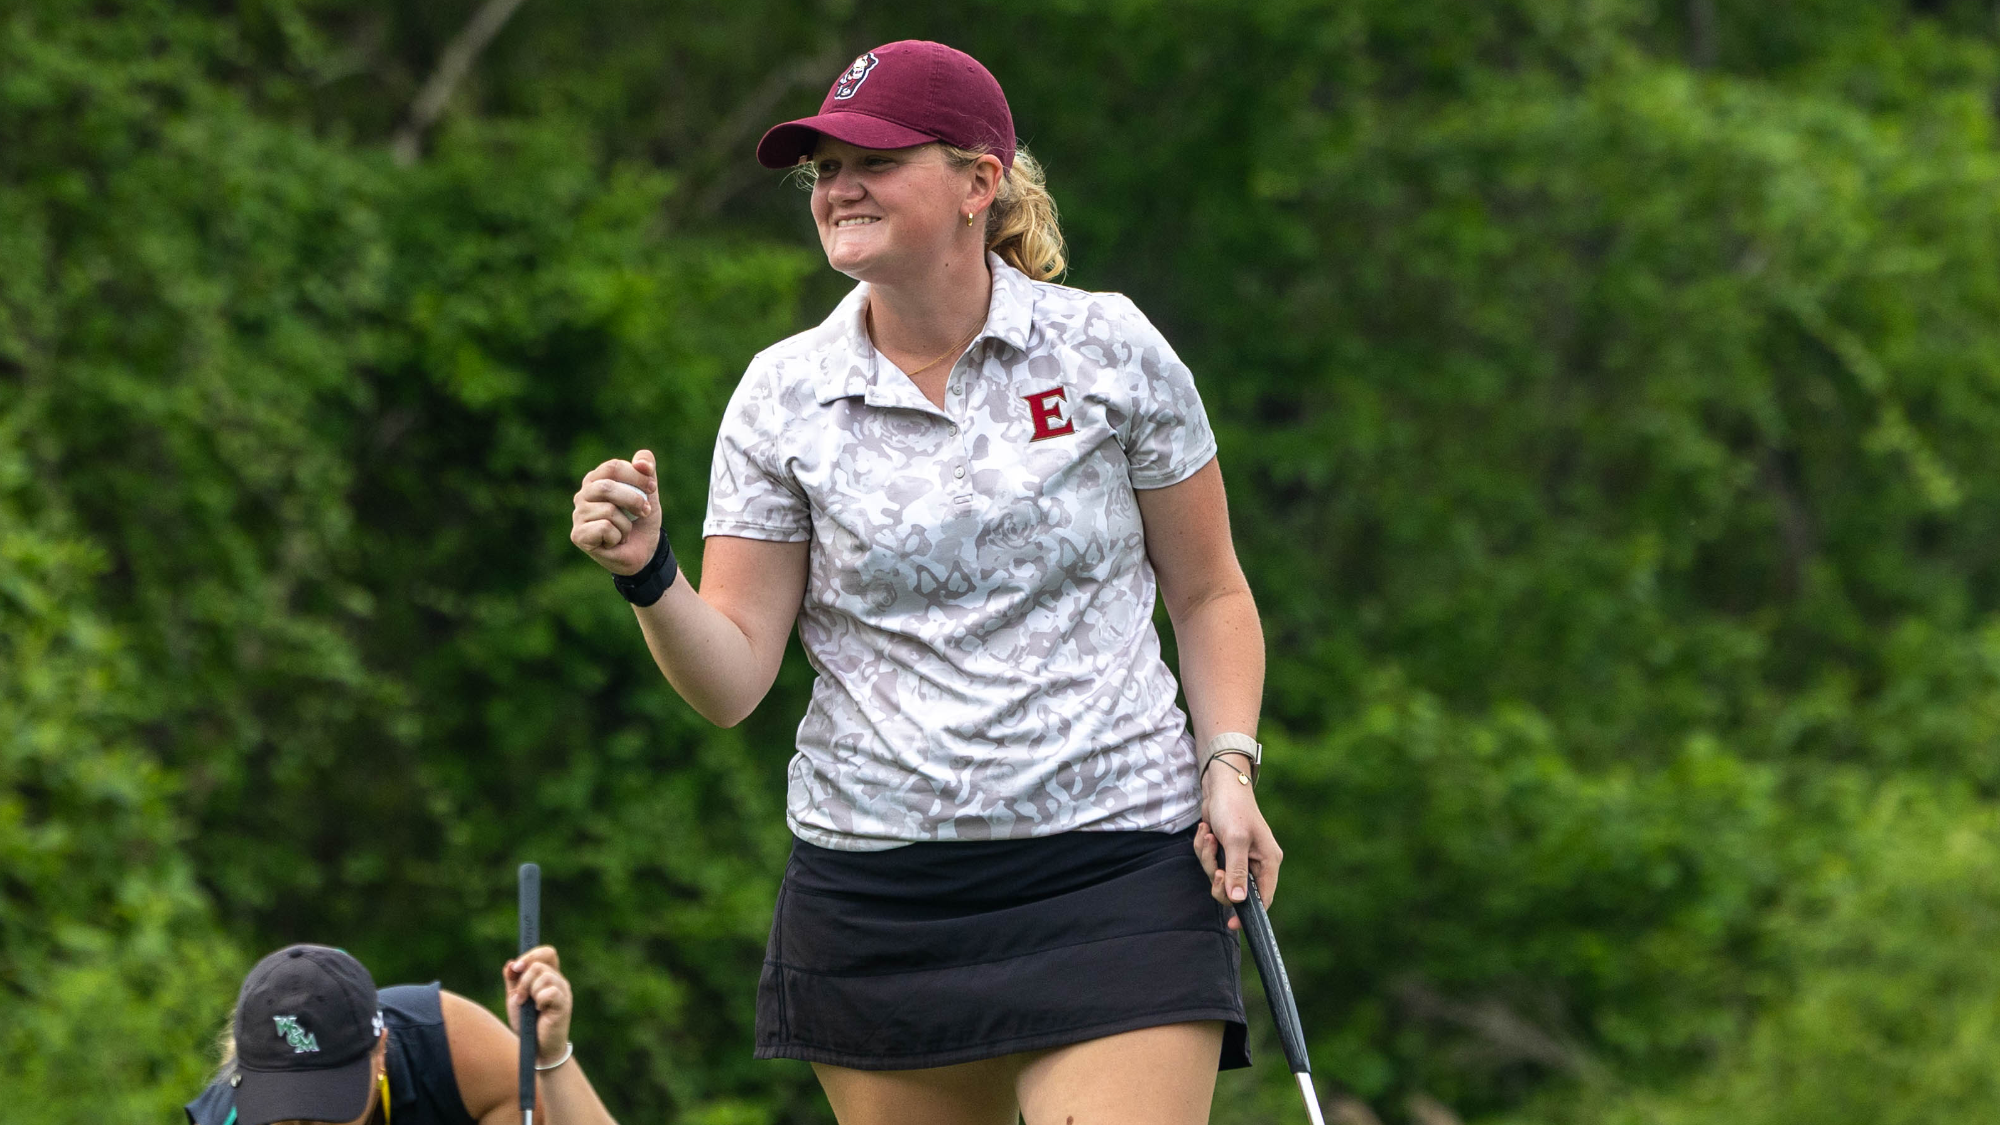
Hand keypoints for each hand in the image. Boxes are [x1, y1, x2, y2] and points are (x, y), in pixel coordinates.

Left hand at [503, 945, 573, 1064]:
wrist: (535, 1047)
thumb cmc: (527, 1024)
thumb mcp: (516, 999)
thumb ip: (513, 981)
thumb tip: (511, 963)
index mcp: (549, 976)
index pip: (547, 953)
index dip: (531, 955)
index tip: (516, 968)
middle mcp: (559, 981)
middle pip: (539, 964)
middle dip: (523, 981)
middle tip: (520, 998)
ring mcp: (563, 992)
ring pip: (544, 976)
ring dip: (529, 991)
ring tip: (529, 1006)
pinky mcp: (564, 1004)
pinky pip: (549, 992)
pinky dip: (539, 1000)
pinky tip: (540, 1011)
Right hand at [570, 449, 662, 575]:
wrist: (644, 552)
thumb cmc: (641, 520)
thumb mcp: (649, 491)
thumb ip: (646, 469)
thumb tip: (640, 461)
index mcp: (596, 479)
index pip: (613, 467)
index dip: (637, 476)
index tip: (652, 488)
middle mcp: (582, 495)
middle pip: (607, 487)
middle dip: (634, 500)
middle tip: (645, 511)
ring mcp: (578, 515)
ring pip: (608, 510)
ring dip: (626, 524)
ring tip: (624, 531)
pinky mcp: (578, 535)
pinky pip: (604, 527)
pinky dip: (617, 536)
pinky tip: (613, 542)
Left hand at [1194, 767, 1281, 931]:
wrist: (1220, 785)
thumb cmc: (1234, 808)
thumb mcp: (1235, 840)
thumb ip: (1236, 871)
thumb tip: (1238, 900)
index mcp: (1268, 862)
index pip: (1263, 898)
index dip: (1248, 913)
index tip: (1232, 923)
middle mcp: (1255, 862)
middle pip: (1234, 890)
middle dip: (1217, 877)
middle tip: (1214, 866)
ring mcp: (1239, 857)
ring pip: (1217, 876)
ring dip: (1207, 858)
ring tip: (1209, 836)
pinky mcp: (1224, 851)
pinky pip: (1209, 862)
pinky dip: (1203, 849)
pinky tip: (1205, 831)